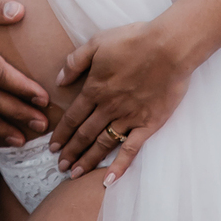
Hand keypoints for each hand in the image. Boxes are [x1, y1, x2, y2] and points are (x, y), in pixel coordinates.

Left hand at [49, 19, 190, 185]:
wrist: (168, 47)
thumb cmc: (134, 40)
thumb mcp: (97, 42)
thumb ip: (75, 61)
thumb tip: (58, 80)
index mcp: (95, 88)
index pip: (72, 116)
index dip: (61, 133)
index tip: (52, 147)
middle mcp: (108, 107)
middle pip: (84, 134)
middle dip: (70, 152)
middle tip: (60, 166)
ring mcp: (129, 117)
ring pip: (102, 144)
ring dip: (87, 160)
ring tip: (75, 174)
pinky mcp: (149, 124)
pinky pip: (131, 149)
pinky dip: (120, 165)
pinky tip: (109, 180)